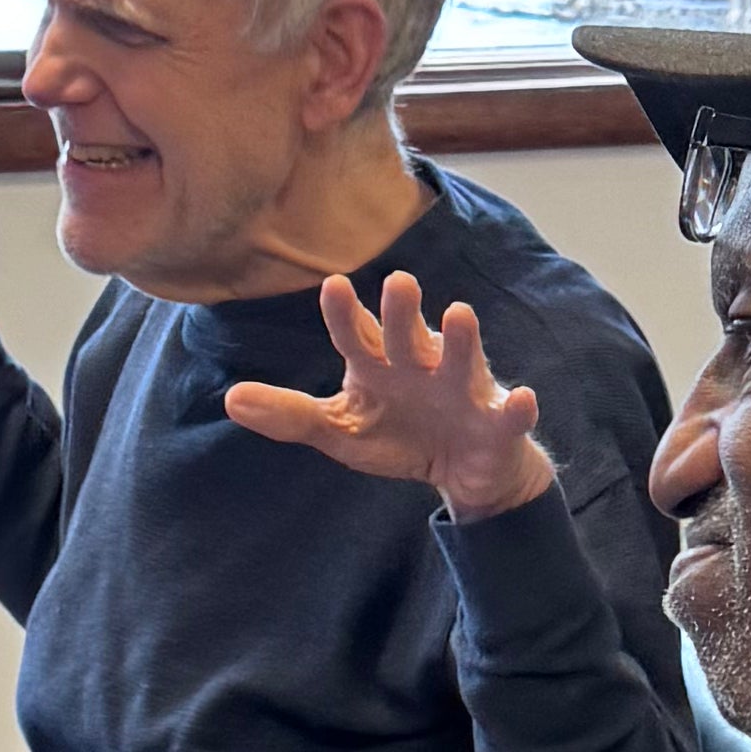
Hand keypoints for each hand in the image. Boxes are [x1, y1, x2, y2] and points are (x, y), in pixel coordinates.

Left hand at [224, 266, 554, 519]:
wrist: (462, 470)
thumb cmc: (398, 435)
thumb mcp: (339, 430)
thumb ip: (290, 415)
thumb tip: (230, 398)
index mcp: (378, 364)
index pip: (356, 335)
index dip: (344, 314)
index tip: (331, 285)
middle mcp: (420, 365)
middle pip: (407, 334)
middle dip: (402, 312)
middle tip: (397, 281)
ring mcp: (461, 389)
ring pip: (460, 359)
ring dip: (461, 339)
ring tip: (458, 313)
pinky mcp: (495, 421)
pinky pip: (508, 413)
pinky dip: (516, 408)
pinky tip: (521, 399)